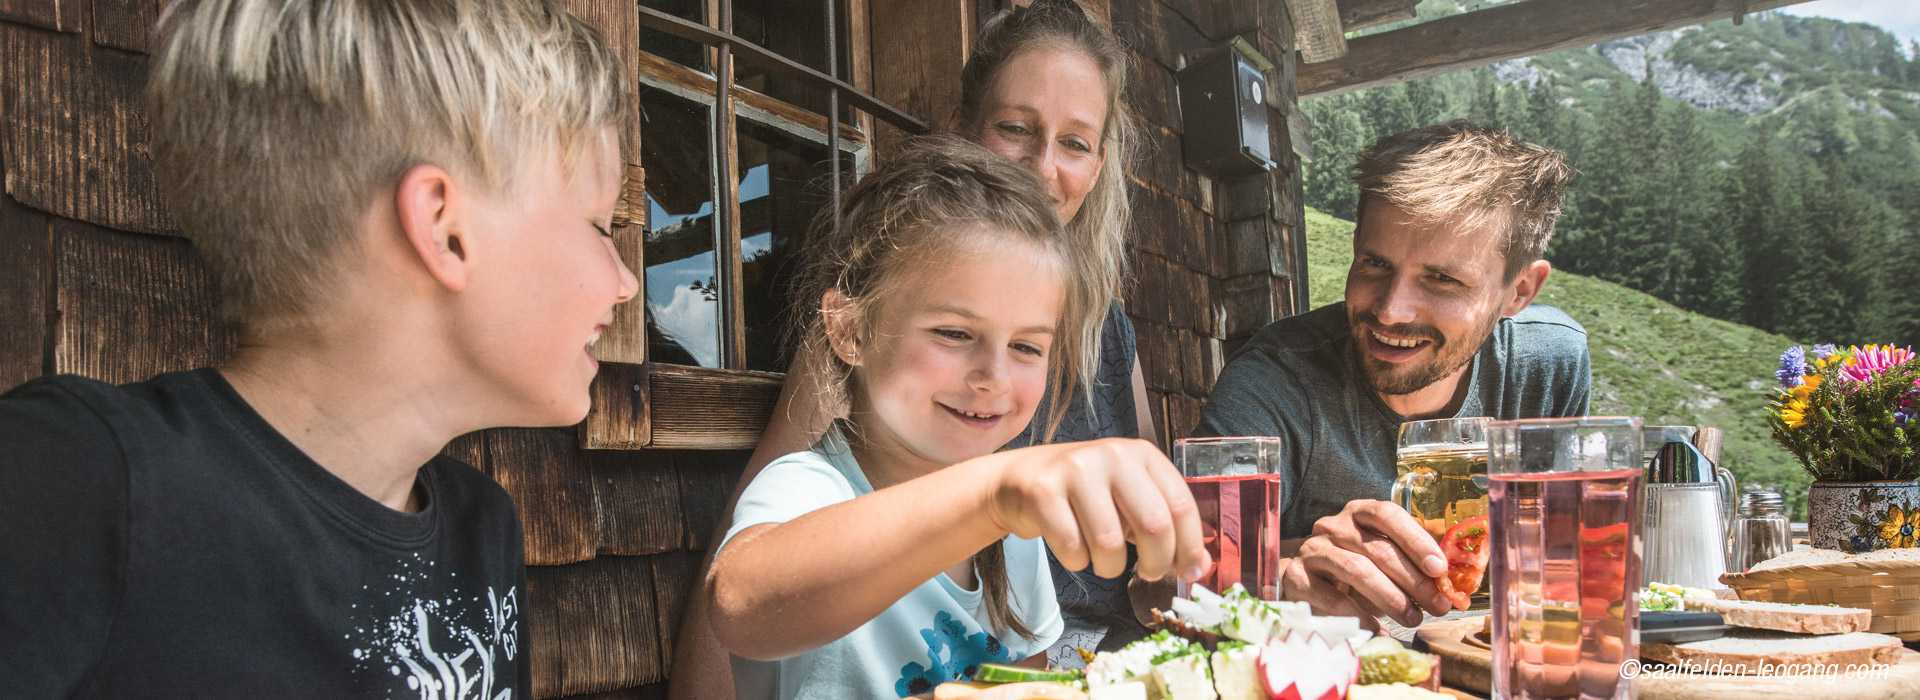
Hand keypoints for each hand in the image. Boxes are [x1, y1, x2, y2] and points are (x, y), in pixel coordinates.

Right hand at [983, 438, 1209, 583]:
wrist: (1020, 480)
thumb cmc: (1085, 495)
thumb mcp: (1130, 503)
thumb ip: (1167, 531)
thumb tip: (1199, 568)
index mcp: (1142, 455)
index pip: (1181, 505)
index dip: (1189, 547)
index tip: (1187, 573)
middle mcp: (1113, 455)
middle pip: (1153, 525)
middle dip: (1156, 563)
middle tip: (1148, 574)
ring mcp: (1076, 470)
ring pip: (1110, 543)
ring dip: (1110, 567)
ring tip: (1102, 561)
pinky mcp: (1043, 491)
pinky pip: (1072, 548)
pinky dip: (1077, 562)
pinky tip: (1073, 550)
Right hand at [1279, 500, 1450, 627]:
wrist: (1301, 577)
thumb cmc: (1351, 565)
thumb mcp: (1380, 556)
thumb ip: (1410, 563)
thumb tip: (1447, 584)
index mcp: (1358, 513)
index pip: (1387, 514)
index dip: (1415, 539)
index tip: (1439, 568)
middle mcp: (1333, 525)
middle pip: (1377, 548)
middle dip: (1413, 580)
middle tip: (1436, 605)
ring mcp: (1313, 550)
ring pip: (1356, 570)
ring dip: (1390, 598)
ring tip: (1412, 618)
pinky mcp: (1297, 577)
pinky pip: (1331, 597)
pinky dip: (1358, 614)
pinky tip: (1377, 628)